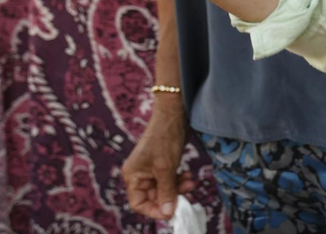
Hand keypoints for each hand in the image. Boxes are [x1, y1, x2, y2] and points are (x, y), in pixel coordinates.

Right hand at [123, 100, 197, 220]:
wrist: (174, 113)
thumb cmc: (165, 139)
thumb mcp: (166, 169)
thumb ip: (167, 192)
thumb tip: (167, 213)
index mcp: (133, 176)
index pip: (139, 203)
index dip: (154, 210)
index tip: (171, 211)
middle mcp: (140, 174)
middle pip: (154, 197)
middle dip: (171, 197)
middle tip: (188, 193)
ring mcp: (151, 169)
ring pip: (164, 189)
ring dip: (178, 189)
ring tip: (192, 182)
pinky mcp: (162, 163)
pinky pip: (170, 180)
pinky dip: (179, 180)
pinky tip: (189, 176)